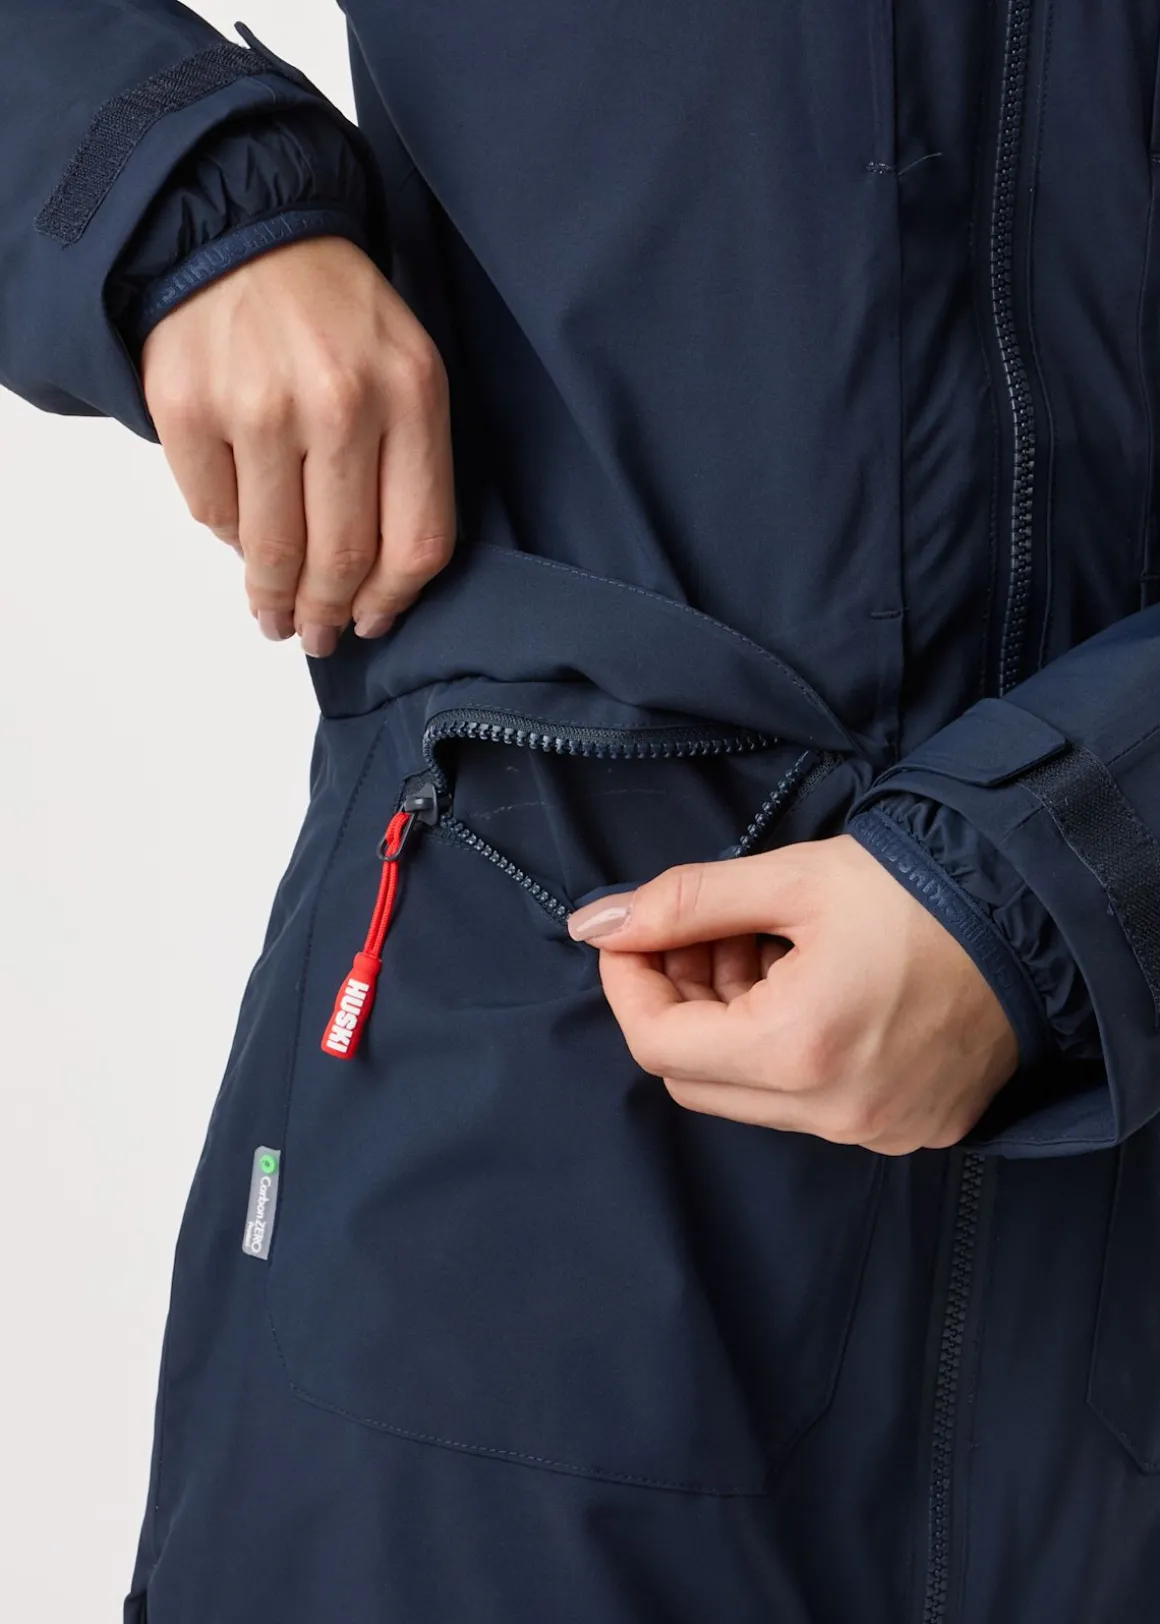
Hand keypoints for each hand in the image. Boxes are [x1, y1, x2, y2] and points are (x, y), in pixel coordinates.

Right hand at [140, 235, 454, 656]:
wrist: (243, 233)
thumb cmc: (334, 316)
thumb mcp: (405, 372)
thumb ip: (407, 469)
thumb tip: (371, 589)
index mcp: (411, 394)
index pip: (418, 541)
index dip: (393, 601)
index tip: (370, 623)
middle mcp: (339, 402)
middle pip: (342, 557)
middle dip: (327, 614)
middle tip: (314, 634)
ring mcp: (258, 404)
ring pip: (272, 549)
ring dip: (272, 598)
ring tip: (273, 615)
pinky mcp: (188, 406)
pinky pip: (212, 511)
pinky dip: (227, 535)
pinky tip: (239, 531)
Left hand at [568, 835, 1018, 1154]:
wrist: (1037, 918)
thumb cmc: (920, 891)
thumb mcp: (792, 878)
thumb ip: (683, 902)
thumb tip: (597, 922)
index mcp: (799, 1050)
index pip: (658, 1044)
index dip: (629, 983)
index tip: (632, 935)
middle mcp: (835, 1113)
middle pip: (696, 1080)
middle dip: (678, 1004)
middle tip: (700, 936)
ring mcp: (874, 1131)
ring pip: (750, 1095)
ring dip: (730, 1026)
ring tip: (760, 948)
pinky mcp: (905, 1130)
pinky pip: (808, 1105)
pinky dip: (783, 1051)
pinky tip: (804, 986)